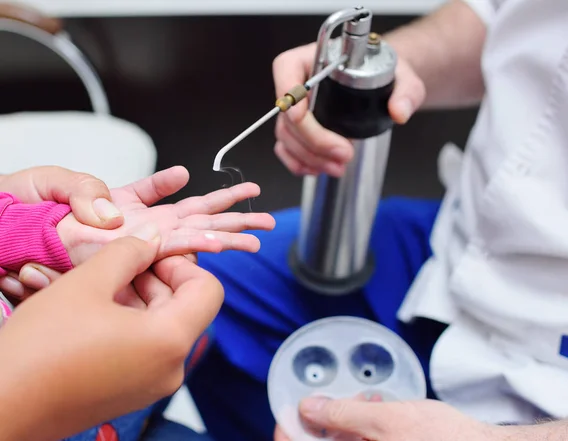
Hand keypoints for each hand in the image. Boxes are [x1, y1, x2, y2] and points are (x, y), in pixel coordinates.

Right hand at [0, 232, 223, 440]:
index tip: (151, 254)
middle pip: (184, 307)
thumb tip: (154, 237)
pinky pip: (144, 346)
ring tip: (101, 281)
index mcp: (170, 341)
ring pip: (161, 325)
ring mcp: (151, 384)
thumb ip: (129, 252)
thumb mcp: (87, 283)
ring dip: (138, 297)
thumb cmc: (39, 348)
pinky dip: (129, 321)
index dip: (182, 264)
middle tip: (122, 260)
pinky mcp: (131, 391)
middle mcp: (170, 368)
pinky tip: (95, 307)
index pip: (208, 289)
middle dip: (156, 278)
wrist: (1, 407)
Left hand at [4, 166, 273, 298]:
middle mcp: (139, 227)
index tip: (221, 186)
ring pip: (195, 237)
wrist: (2, 239)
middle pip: (197, 218)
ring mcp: (139, 242)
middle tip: (265, 217)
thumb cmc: (19, 211)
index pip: (167, 194)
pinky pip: (170, 253)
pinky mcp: (129, 257)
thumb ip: (89, 187)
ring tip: (258, 236)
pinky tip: (216, 245)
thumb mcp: (53, 182)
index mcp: (125, 204)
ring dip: (228, 235)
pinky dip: (196, 248)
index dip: (194, 189)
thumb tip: (127, 207)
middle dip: (234, 216)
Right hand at [272, 42, 425, 176]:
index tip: (301, 117)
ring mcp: (300, 107)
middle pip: (289, 113)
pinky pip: (288, 147)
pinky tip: (318, 169)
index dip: (289, 94)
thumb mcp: (404, 78)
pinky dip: (299, 162)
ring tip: (339, 166)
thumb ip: (406, 92)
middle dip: (313, 140)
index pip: (287, 68)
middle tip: (344, 153)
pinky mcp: (302, 128)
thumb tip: (400, 111)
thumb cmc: (384, 73)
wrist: (384, 85)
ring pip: (287, 134)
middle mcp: (303, 81)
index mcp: (317, 58)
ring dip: (310, 156)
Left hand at [274, 397, 500, 440]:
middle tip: (335, 402)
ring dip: (346, 427)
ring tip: (365, 403)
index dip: (290, 432)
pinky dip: (363, 434)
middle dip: (325, 425)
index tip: (288, 414)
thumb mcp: (389, 420)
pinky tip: (376, 414)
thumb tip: (309, 408)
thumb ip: (344, 415)